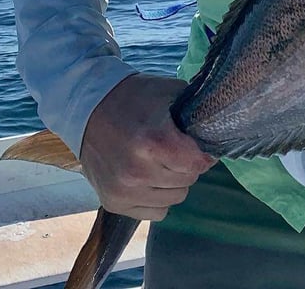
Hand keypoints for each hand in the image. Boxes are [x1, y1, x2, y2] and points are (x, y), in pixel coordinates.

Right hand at [79, 73, 214, 219]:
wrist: (89, 108)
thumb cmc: (134, 97)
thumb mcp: (169, 93)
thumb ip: (195, 115)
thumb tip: (215, 137)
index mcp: (154, 143)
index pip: (197, 164)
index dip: (202, 154)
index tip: (196, 145)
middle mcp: (137, 172)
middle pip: (187, 181)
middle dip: (187, 166)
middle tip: (175, 150)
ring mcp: (123, 191)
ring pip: (173, 199)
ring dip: (173, 183)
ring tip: (160, 163)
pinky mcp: (113, 202)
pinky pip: (154, 213)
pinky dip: (157, 198)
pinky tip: (148, 178)